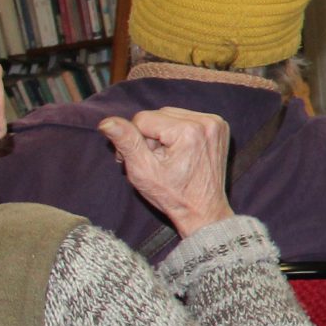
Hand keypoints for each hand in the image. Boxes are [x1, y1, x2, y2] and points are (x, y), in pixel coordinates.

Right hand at [99, 108, 235, 239]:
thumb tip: (106, 121)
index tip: (138, 161)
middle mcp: (207, 121)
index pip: (143, 118)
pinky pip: (186, 119)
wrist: (203, 210)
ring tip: (166, 158)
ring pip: (170, 116)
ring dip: (162, 134)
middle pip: (158, 115)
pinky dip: (177, 133)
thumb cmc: (172, 195)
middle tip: (153, 161)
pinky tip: (179, 152)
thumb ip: (126, 142)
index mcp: (189, 130)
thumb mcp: (142, 170)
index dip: (134, 139)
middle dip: (149, 136)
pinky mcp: (219, 126)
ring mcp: (216, 123)